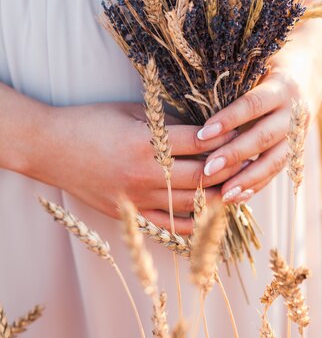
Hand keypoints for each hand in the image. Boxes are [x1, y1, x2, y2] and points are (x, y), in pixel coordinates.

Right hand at [23, 102, 241, 233]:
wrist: (50, 147)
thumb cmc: (91, 122)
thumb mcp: (131, 110)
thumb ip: (168, 121)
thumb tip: (207, 128)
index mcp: (146, 143)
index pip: (201, 144)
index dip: (228, 140)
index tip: (246, 135)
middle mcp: (145, 174)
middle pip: (203, 177)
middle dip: (233, 171)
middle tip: (253, 163)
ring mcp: (137, 199)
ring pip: (192, 206)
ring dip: (220, 199)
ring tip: (241, 190)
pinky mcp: (130, 215)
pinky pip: (170, 227)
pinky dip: (194, 224)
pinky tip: (213, 217)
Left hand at [197, 21, 321, 202]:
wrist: (314, 68)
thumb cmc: (272, 63)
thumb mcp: (259, 64)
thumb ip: (236, 81)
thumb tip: (195, 98)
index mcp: (282, 86)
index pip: (253, 105)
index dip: (229, 120)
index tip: (202, 134)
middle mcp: (295, 112)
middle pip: (264, 137)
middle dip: (235, 155)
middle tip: (206, 170)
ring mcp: (300, 133)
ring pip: (275, 161)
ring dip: (248, 179)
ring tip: (223, 194)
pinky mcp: (298, 149)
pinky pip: (277, 171)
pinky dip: (257, 185)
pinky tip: (236, 197)